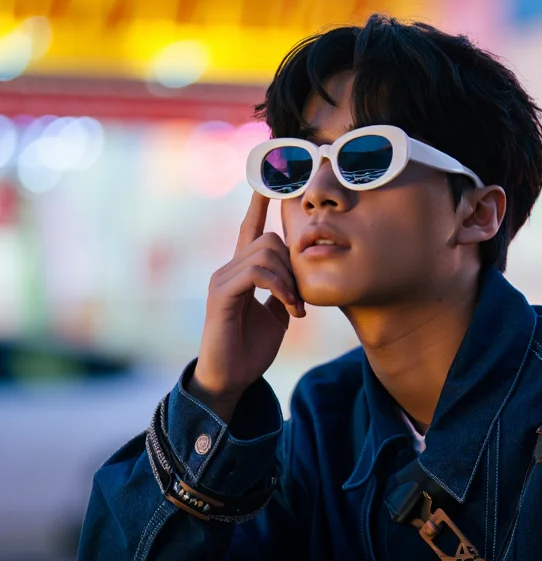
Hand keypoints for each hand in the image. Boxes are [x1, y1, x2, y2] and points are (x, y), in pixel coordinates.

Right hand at [189, 191, 304, 422]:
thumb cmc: (250, 350)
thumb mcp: (276, 317)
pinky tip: (289, 309)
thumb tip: (297, 279)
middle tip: (300, 299)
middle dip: (293, 265)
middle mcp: (228, 269)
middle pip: (267, 240)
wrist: (230, 379)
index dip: (260, 205)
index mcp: (241, 272)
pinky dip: (280, 288)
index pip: (250, 229)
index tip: (269, 181)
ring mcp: (222, 280)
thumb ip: (283, 292)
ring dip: (289, 281)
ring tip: (295, 308)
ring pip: (264, 254)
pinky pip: (257, 274)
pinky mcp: (222, 295)